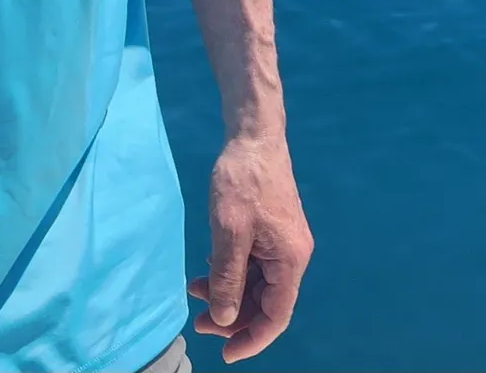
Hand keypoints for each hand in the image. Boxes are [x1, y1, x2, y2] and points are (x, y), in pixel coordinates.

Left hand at [188, 133, 312, 361]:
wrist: (253, 135)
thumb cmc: (243, 179)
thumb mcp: (228, 230)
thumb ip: (227, 276)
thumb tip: (225, 318)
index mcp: (290, 260)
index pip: (275, 316)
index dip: (251, 339)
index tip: (225, 353)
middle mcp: (292, 256)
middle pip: (265, 302)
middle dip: (233, 316)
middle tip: (199, 323)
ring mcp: (282, 242)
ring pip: (256, 282)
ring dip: (228, 292)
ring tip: (194, 292)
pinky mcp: (270, 229)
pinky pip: (252, 262)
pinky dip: (230, 270)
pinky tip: (207, 267)